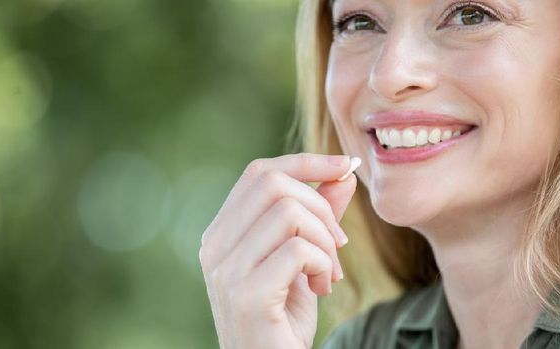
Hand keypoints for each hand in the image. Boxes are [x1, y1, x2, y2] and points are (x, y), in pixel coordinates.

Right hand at [199, 153, 358, 348]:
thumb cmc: (283, 319)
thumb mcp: (303, 260)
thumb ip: (317, 217)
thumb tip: (342, 173)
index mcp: (221, 234)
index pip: (259, 172)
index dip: (305, 162)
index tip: (345, 166)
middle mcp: (214, 247)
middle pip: (274, 184)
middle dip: (321, 206)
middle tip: (339, 244)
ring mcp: (225, 271)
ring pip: (289, 213)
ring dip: (325, 240)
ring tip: (330, 272)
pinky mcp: (245, 295)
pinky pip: (297, 250)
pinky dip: (323, 264)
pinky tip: (323, 288)